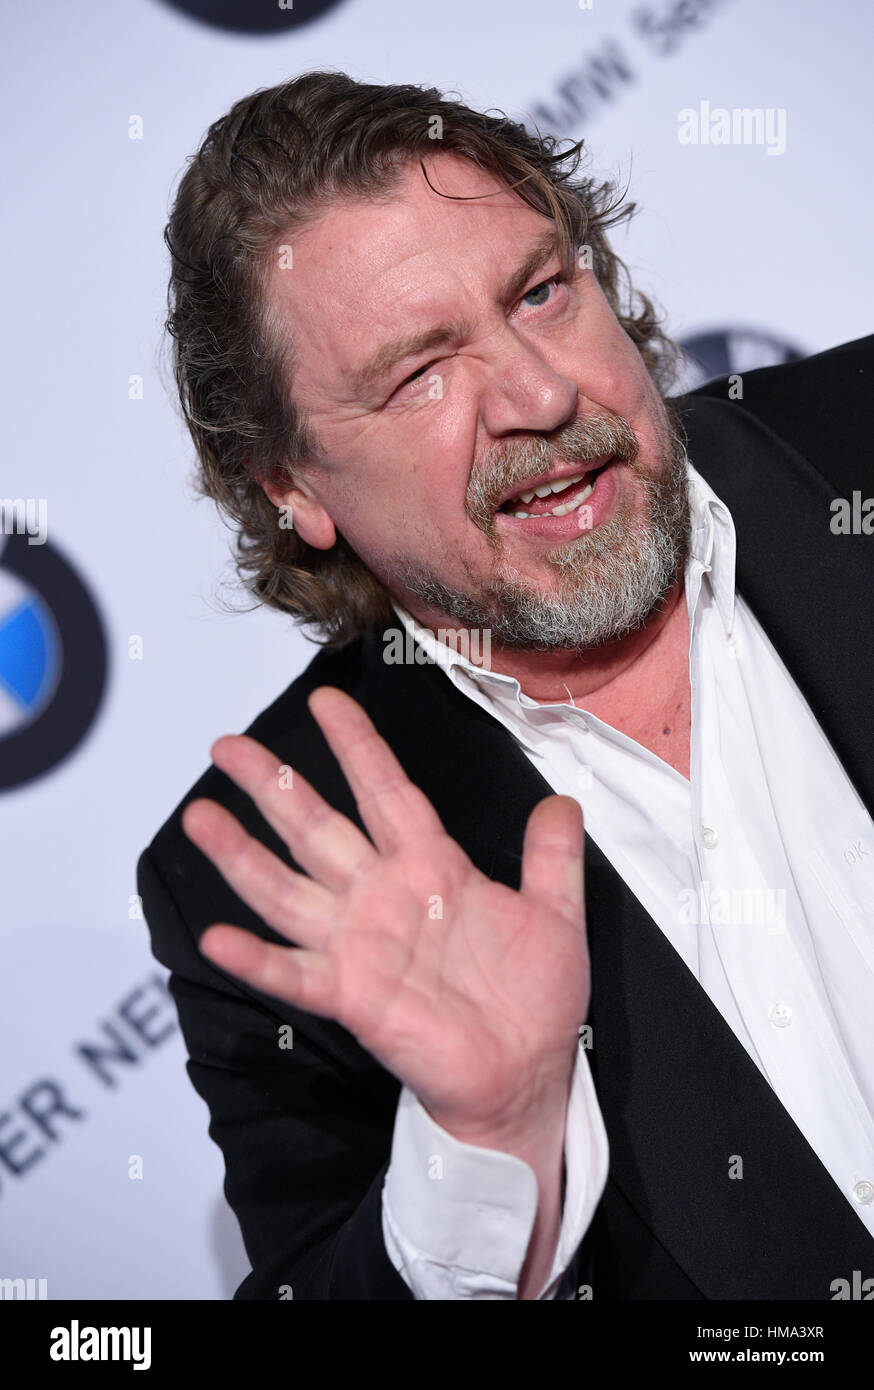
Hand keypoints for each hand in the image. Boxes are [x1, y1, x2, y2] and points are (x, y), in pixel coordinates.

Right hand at [181, 685, 588, 1139]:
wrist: (527, 1074)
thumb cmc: (535, 998)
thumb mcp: (555, 915)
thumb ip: (552, 857)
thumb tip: (564, 802)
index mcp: (431, 867)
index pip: (385, 791)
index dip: (358, 746)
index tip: (328, 701)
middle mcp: (384, 896)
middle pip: (319, 827)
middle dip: (275, 785)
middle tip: (229, 745)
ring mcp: (362, 945)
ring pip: (291, 889)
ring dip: (244, 857)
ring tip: (200, 816)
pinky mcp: (354, 996)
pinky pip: (297, 974)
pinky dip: (258, 959)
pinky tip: (218, 937)